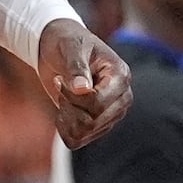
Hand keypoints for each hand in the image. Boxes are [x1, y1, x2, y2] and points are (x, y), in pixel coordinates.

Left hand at [36, 19, 131, 146]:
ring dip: (65, 117)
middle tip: (61, 86)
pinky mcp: (99, 125)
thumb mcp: (70, 47)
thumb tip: (82, 89)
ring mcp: (112, 114)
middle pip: (92, 122)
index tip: (61, 80)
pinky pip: (77, 141)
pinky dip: (64, 128)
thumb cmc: (67, 42)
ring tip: (64, 96)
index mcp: (120, 76)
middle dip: (68, 107)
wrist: (60, 49)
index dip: (73, 98)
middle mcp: (122, 98)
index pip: (97, 104)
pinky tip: (63, 109)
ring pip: (83, 134)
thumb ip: (76, 67)